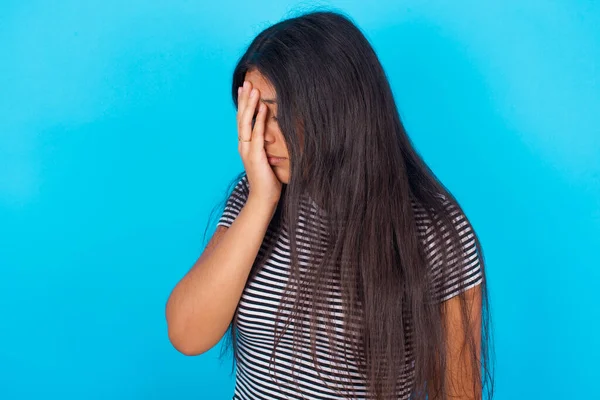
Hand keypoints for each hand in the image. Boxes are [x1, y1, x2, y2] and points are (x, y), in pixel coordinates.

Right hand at [237, 81, 282, 205]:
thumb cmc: (268, 181)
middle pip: (241, 118)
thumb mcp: (266, 159)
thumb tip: (271, 138)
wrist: (264, 199)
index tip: (245, 89)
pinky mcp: (255, 156)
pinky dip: (259, 120)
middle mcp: (243, 146)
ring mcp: (247, 150)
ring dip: (250, 105)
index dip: (243, 104)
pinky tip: (263, 108)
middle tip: (246, 82)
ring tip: (253, 89)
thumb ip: (265, 147)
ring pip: (246, 123)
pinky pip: (257, 134)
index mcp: (245, 146)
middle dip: (244, 99)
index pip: (242, 121)